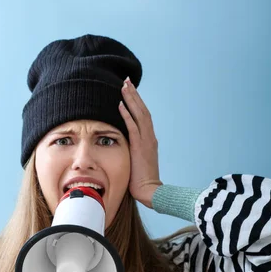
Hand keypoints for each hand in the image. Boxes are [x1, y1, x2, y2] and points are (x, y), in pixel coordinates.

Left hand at [119, 77, 162, 207]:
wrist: (150, 191)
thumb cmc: (140, 179)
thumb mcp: (136, 160)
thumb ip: (131, 149)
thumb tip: (121, 144)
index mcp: (149, 139)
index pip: (143, 115)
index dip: (136, 102)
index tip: (128, 90)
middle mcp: (149, 136)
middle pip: (142, 110)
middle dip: (134, 94)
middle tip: (126, 81)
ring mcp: (146, 141)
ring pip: (139, 114)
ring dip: (131, 99)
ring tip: (124, 86)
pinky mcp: (140, 147)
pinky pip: (133, 127)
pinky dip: (127, 115)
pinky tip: (120, 104)